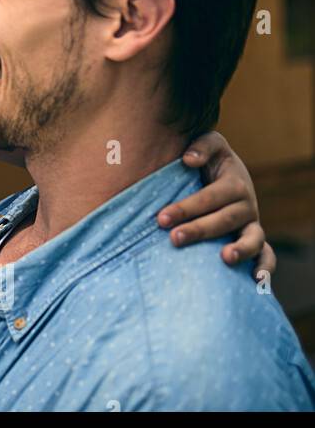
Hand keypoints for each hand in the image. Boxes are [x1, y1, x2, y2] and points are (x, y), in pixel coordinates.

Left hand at [156, 130, 274, 280]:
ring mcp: (252, 225)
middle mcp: (246, 205)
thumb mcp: (210, 146)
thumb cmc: (210, 161)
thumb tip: (189, 159)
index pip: (210, 198)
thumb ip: (202, 146)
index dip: (186, 208)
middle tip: (174, 238)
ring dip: (240, 250)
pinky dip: (265, 268)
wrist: (224, 175)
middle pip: (225, 220)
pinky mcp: (255, 241)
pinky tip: (256, 281)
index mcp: (234, 183)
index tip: (162, 218)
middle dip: (199, 230)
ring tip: (225, 258)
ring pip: (252, 239)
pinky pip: (267, 256)